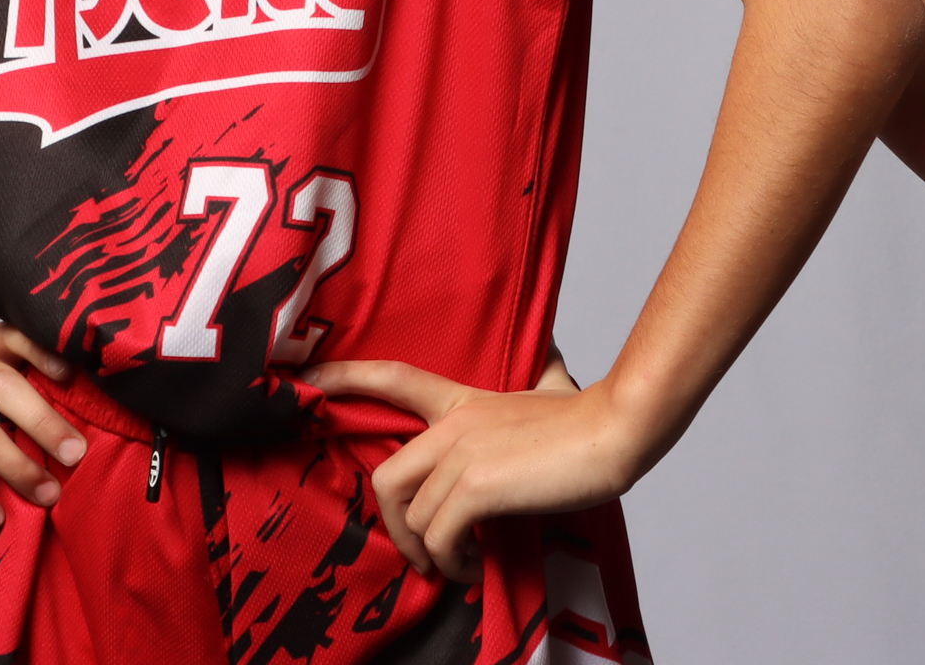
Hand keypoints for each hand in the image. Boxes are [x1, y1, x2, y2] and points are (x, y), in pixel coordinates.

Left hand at [306, 358, 644, 580]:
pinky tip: (473, 565)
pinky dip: (451, 561)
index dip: (345, 377)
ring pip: (415, 517)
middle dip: (393, 528)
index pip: (394, 379)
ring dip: (432, 554)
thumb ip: (538, 379)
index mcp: (466, 401)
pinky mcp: (477, 485)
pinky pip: (439, 535)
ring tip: (460, 565)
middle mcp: (454, 424)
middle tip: (422, 555)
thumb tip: (550, 358)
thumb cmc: (591, 417)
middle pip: (386, 479)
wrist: (617, 429)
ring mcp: (462, 452)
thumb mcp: (553, 389)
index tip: (307, 379)